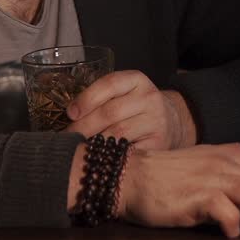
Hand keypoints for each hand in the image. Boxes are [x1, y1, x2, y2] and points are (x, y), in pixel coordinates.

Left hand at [65, 70, 195, 149]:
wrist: (172, 123)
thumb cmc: (136, 108)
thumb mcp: (124, 94)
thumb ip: (101, 99)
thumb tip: (70, 118)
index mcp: (137, 80)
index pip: (109, 84)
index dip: (86, 98)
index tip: (70, 114)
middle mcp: (149, 98)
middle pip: (110, 112)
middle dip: (83, 126)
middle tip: (67, 138)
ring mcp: (156, 121)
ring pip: (117, 134)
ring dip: (94, 143)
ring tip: (79, 149)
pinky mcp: (159, 143)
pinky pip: (128, 151)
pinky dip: (110, 156)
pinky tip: (99, 159)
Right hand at [117, 143, 239, 238]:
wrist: (131, 176)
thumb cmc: (169, 175)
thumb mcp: (208, 166)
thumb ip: (236, 175)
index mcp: (232, 154)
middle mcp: (225, 163)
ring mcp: (209, 178)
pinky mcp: (193, 196)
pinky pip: (218, 209)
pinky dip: (230, 222)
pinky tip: (236, 234)